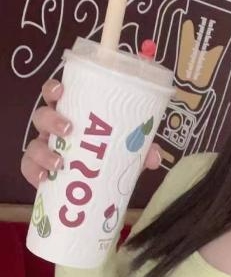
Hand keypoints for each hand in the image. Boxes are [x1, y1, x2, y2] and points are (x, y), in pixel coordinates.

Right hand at [21, 78, 162, 188]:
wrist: (96, 188)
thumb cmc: (108, 157)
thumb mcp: (127, 153)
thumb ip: (141, 152)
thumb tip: (155, 156)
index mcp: (73, 116)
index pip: (57, 95)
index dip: (54, 88)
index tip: (61, 90)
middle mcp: (54, 130)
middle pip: (42, 116)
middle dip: (51, 119)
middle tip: (68, 128)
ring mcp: (45, 150)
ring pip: (32, 143)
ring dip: (43, 151)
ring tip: (60, 162)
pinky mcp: (39, 171)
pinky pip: (29, 168)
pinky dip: (35, 172)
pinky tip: (46, 178)